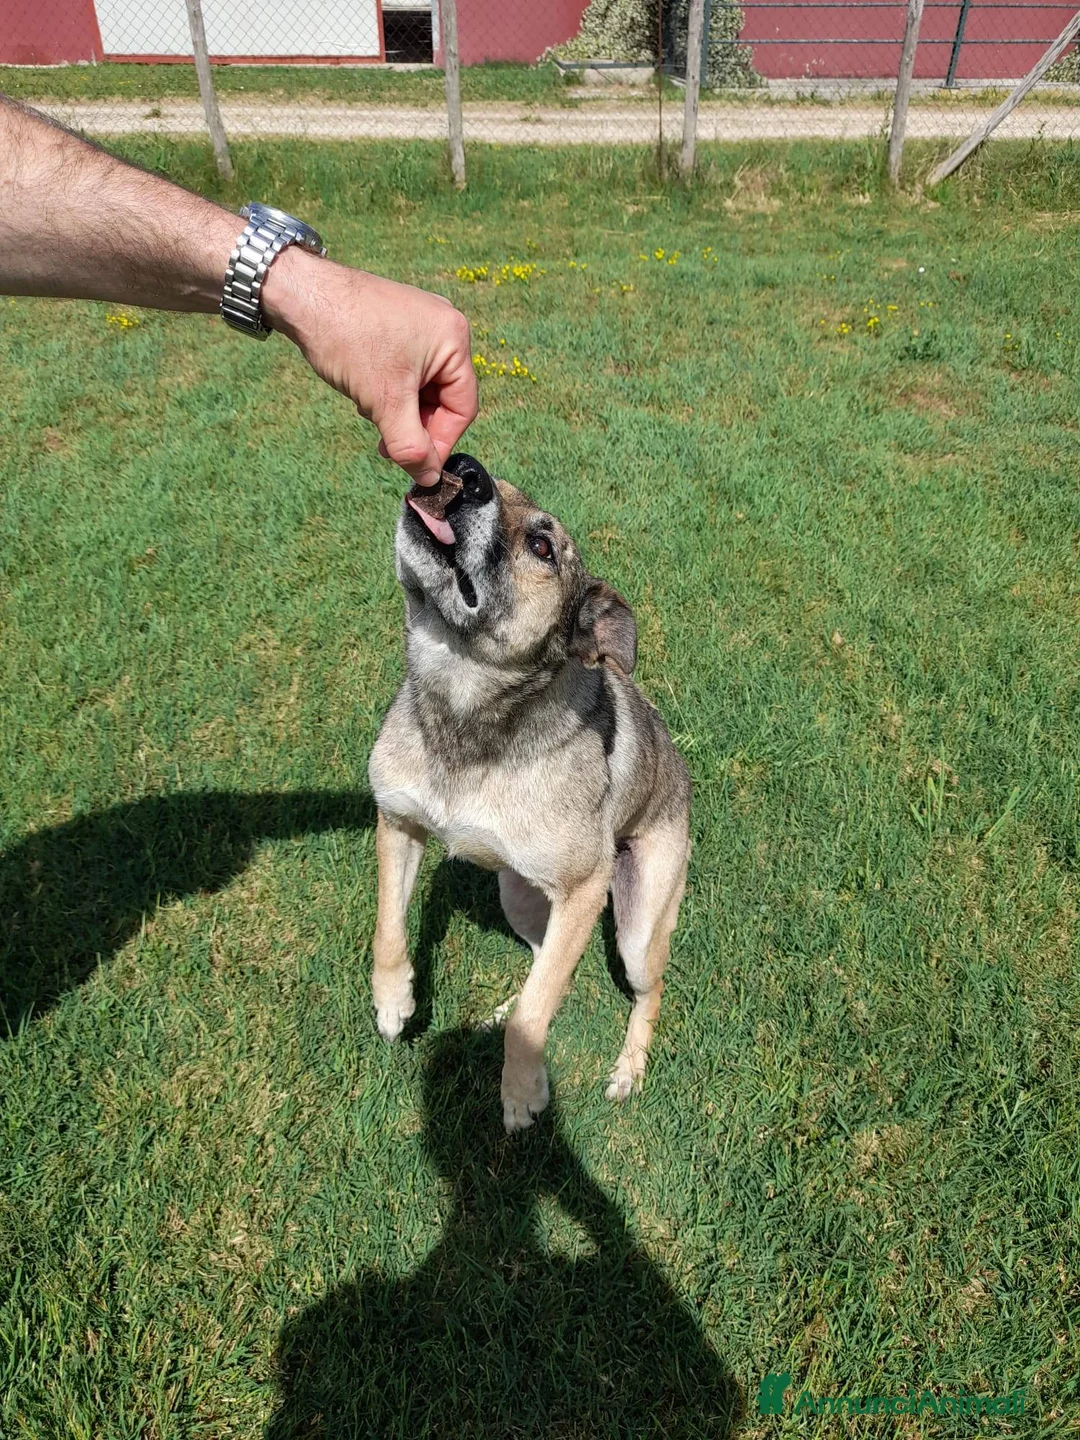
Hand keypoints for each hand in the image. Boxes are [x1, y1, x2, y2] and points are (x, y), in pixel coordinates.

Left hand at [264, 247, 476, 485]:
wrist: (301, 293)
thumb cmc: (348, 339)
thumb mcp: (384, 402)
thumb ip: (411, 446)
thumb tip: (429, 479)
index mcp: (454, 340)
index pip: (463, 408)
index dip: (440, 442)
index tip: (415, 465)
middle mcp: (444, 327)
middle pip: (442, 398)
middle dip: (414, 424)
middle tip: (386, 444)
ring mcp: (420, 322)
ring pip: (421, 387)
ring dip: (398, 409)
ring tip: (368, 411)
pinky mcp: (397, 323)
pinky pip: (405, 370)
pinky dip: (388, 389)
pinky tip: (364, 392)